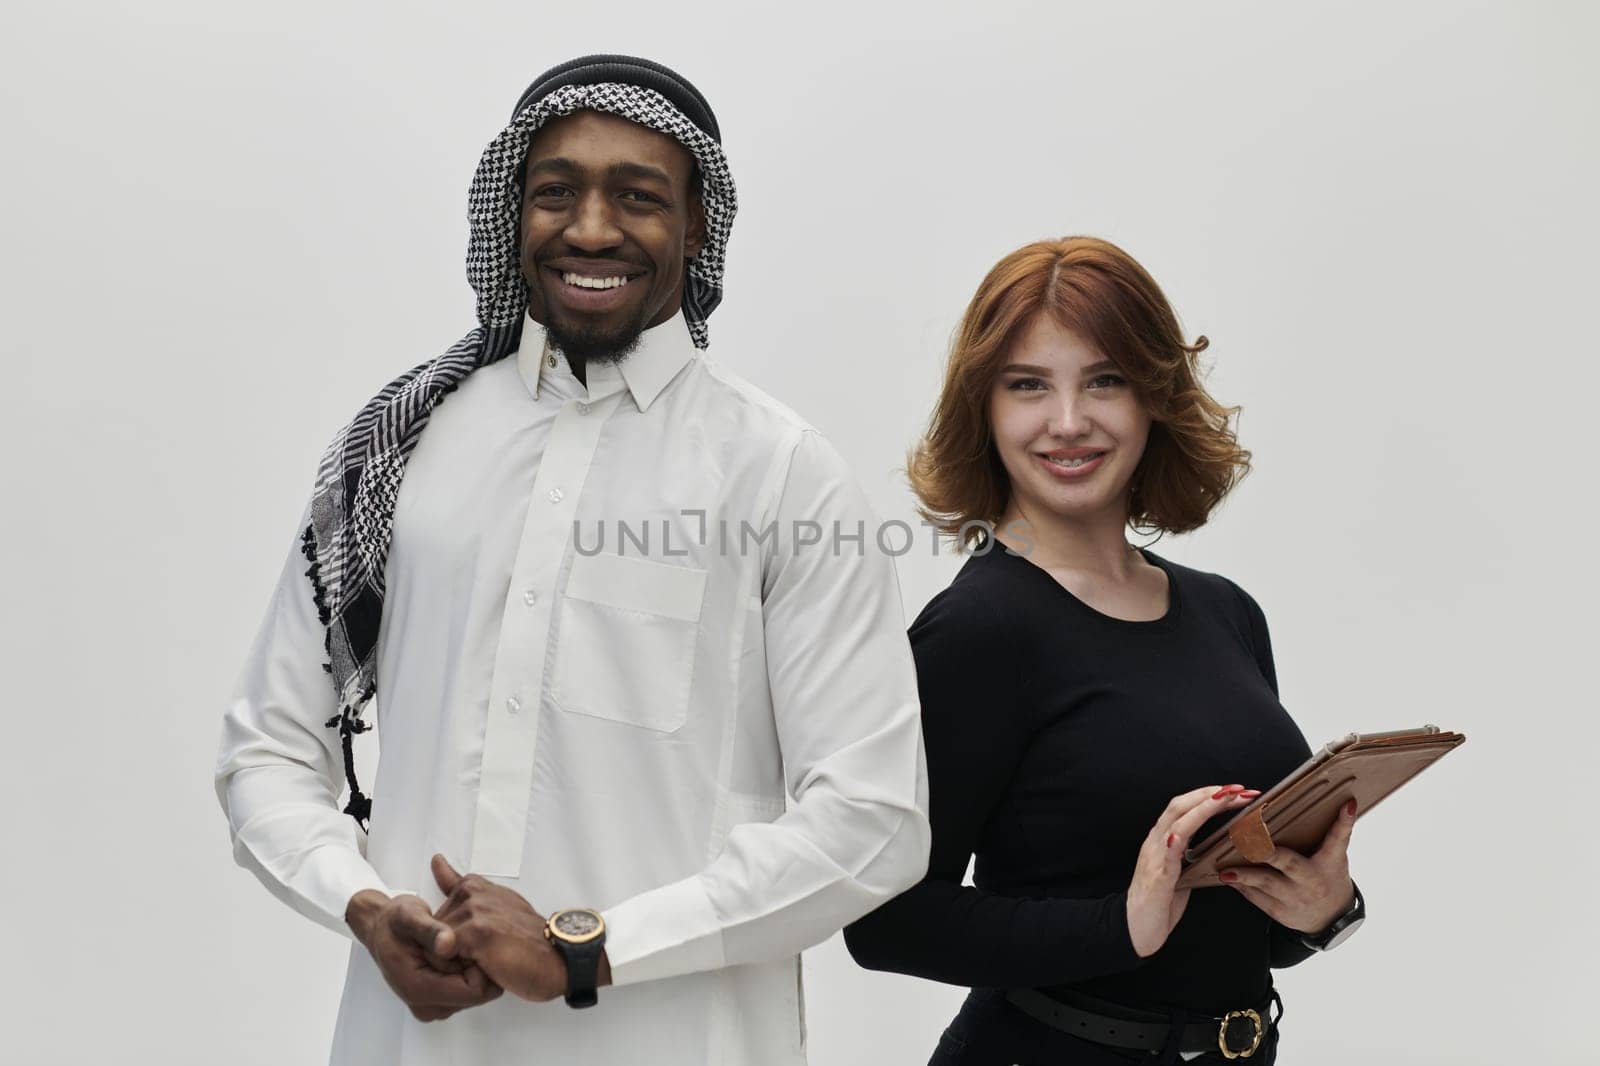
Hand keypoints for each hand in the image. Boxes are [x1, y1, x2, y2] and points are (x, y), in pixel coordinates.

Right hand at [345, 889, 502, 1021]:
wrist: (381, 930)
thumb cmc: (394, 923)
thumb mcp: (410, 916)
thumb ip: (431, 930)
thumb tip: (448, 944)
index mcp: (418, 989)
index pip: (474, 991)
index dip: (480, 965)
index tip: (471, 943)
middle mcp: (424, 1006)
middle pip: (477, 994)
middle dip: (474, 967)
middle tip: (458, 943)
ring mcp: (430, 1007)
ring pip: (474, 993)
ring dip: (469, 969)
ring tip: (453, 948)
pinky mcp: (436, 1003)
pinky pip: (466, 992)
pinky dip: (465, 972)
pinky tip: (453, 955)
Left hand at [430, 855, 568, 1001]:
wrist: (558, 958)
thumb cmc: (527, 939)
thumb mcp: (495, 904)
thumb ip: (459, 886)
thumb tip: (435, 861)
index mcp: (474, 886)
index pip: (436, 916)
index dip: (452, 937)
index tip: (479, 941)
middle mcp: (472, 893)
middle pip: (434, 933)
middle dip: (451, 951)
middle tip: (487, 954)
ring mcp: (475, 911)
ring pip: (437, 946)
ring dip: (456, 962)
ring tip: (489, 960)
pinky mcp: (477, 933)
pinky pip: (445, 956)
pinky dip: (460, 969)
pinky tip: (488, 966)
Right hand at [1126, 784, 1259, 956]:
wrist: (1134, 929)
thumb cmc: (1159, 904)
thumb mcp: (1179, 874)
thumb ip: (1190, 857)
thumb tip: (1216, 848)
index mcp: (1163, 840)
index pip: (1185, 807)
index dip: (1209, 795)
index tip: (1237, 791)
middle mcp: (1157, 841)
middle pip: (1181, 805)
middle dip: (1211, 794)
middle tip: (1240, 789)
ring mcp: (1155, 856)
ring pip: (1176, 821)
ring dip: (1203, 807)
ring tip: (1226, 798)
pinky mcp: (1157, 876)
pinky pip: (1167, 852)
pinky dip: (1177, 837)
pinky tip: (1187, 830)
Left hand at [1218, 797, 1356, 932]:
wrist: (1332, 918)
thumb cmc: (1329, 879)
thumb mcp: (1336, 857)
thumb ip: (1335, 833)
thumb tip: (1345, 803)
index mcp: (1329, 863)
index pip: (1337, 839)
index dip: (1342, 822)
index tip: (1345, 806)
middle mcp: (1311, 881)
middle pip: (1288, 863)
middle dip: (1267, 852)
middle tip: (1246, 840)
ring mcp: (1294, 898)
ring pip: (1265, 883)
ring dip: (1243, 874)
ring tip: (1226, 869)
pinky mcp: (1279, 911)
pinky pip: (1256, 897)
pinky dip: (1241, 886)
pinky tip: (1228, 877)